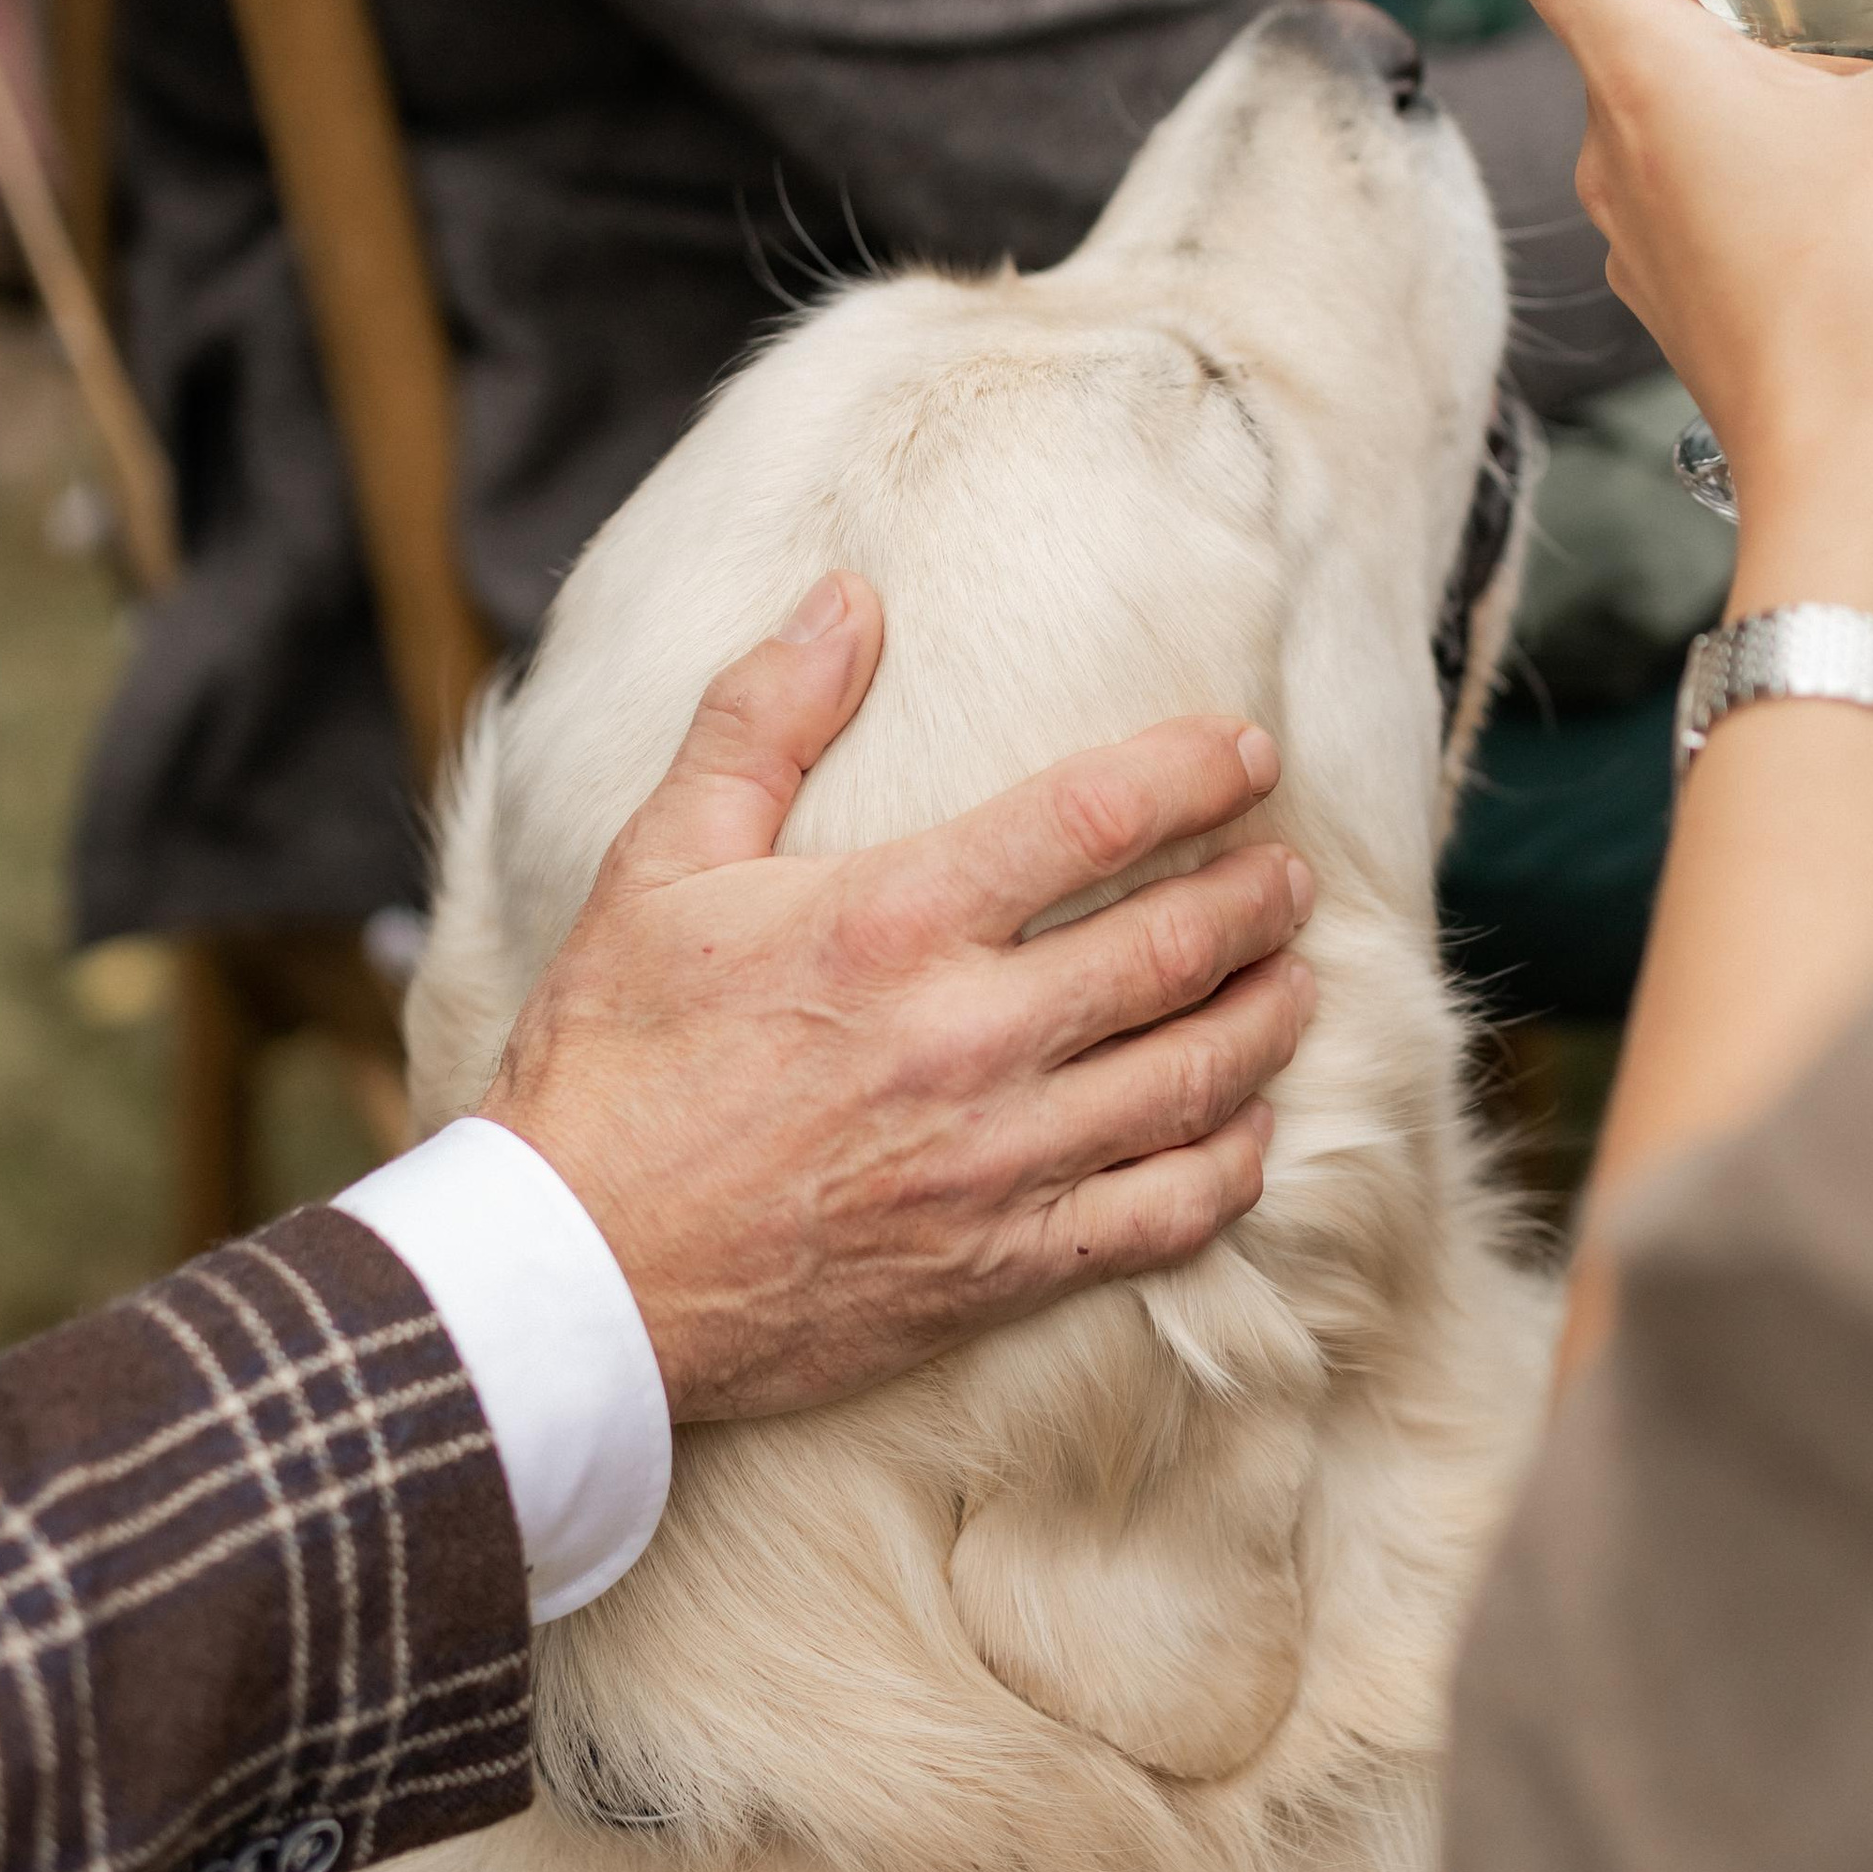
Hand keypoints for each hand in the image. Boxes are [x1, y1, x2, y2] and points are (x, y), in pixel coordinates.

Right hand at [486, 576, 1316, 1422]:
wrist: (578, 1274)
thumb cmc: (612, 1061)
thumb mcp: (662, 863)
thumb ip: (762, 718)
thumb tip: (847, 597)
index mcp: (893, 923)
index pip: (1097, 817)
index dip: (1196, 772)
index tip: (1248, 755)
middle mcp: (968, 1038)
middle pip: (1179, 948)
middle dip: (1259, 899)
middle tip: (1286, 875)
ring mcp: (998, 1160)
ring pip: (1198, 1080)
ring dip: (1269, 1021)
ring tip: (1294, 983)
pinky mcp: (1003, 1266)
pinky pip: (1168, 1215)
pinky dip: (1231, 1167)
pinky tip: (1246, 1131)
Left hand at [1491, 0, 1872, 504]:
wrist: (1846, 465)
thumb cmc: (1870, 291)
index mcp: (1645, 79)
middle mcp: (1611, 147)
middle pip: (1618, 2)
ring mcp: (1634, 226)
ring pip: (1655, 92)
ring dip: (1726, 37)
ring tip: (1835, 22)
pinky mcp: (1672, 287)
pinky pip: (1684, 173)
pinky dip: (1740, 127)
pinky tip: (1832, 136)